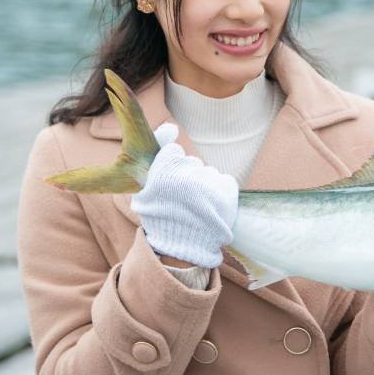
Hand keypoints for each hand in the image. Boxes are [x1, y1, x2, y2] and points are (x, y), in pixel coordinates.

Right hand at [131, 123, 238, 267]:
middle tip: (182, 201)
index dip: (170, 166)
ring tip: (196, 209)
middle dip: (187, 177)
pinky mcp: (228, 191)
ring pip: (207, 173)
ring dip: (203, 186)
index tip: (169, 182)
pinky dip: (219, 192)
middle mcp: (187, 176)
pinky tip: (210, 208)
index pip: (173, 151)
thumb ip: (156, 155)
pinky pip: (223, 181)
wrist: (185, 249)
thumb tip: (171, 126)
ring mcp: (210, 183)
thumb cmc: (161, 217)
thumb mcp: (145, 189)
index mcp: (163, 174)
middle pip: (191, 163)